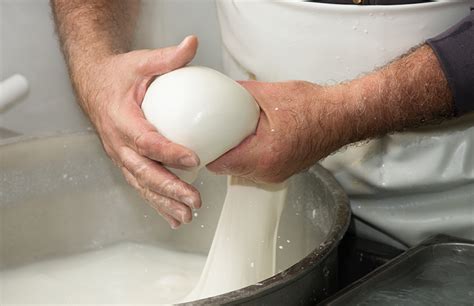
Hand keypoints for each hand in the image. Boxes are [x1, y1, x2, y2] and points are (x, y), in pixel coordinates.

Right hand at [75, 36, 200, 228]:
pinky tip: (172, 217)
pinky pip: (140, 185)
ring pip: (141, 184)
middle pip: (144, 171)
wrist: (94, 84)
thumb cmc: (118, 76)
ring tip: (186, 217)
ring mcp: (120, 155)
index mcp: (121, 118)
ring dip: (163, 203)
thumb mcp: (141, 62)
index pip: (146, 140)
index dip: (168, 152)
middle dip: (169, 189)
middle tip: (194, 201)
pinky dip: (155, 203)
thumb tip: (192, 44)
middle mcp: (118, 142)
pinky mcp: (125, 162)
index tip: (193, 159)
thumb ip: (167, 57)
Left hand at [207, 81, 349, 182]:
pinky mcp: (282, 173)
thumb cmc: (315, 107)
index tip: (198, 142)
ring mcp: (277, 175)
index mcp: (264, 154)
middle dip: (218, 153)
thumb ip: (240, 92)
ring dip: (233, 155)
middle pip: (229, 169)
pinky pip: (255, 169)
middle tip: (210, 135)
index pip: (220, 163)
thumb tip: (220, 89)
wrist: (342, 117)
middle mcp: (269, 171)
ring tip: (229, 136)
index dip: (205, 153)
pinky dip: (248, 156)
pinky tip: (249, 140)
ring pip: (241, 170)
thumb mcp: (270, 93)